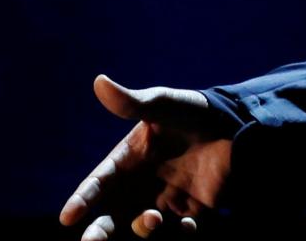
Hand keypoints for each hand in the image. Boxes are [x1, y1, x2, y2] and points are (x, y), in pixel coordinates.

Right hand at [59, 75, 236, 239]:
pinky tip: (187, 227)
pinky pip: (180, 232)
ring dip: (142, 231)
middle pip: (111, 217)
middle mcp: (141, 186)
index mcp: (128, 161)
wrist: (238, 125)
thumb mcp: (165, 105)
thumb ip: (133, 103)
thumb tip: (99, 81)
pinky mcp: (191, 212)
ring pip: (142, 229)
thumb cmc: (195, 112)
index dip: (82, 200)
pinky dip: (180, 234)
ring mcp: (165, 201)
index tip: (67, 217)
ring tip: (153, 219)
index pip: (98, 184)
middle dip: (99, 233)